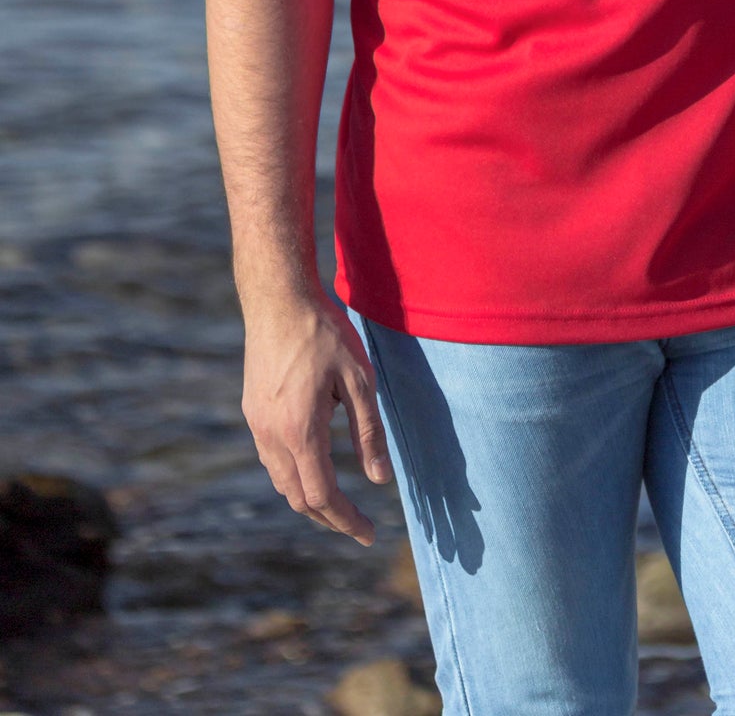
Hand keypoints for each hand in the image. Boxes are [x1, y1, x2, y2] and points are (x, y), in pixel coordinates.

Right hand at [240, 291, 392, 542]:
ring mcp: (257, 425)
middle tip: (358, 526)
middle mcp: (272, 436)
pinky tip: (315, 467)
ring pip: (282, 482)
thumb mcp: (359, 379)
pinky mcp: (253, 412)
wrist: (278, 299)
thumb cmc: (325, 334)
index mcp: (301, 431)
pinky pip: (272, 460)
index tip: (369, 535)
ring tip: (339, 504)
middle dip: (330, 518)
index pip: (322, 496)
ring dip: (310, 499)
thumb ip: (368, 432)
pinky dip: (295, 476)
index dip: (347, 521)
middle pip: (299, 498)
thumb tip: (380, 481)